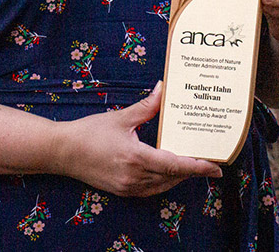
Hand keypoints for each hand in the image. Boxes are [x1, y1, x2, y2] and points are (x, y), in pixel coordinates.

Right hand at [57, 82, 220, 196]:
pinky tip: (169, 172)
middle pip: (173, 177)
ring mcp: (128, 187)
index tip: (216, 168)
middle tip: (210, 161)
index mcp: (136, 158)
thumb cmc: (89, 132)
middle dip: (192, 170)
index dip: (198, 167)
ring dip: (179, 177)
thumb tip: (164, 89)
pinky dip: (164, 182)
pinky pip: (151, 190)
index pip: (176, 165)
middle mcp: (135, 177)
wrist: (62, 152)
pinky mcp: (123, 190)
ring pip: (163, 186)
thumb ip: (147, 106)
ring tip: (193, 165)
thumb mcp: (121, 117)